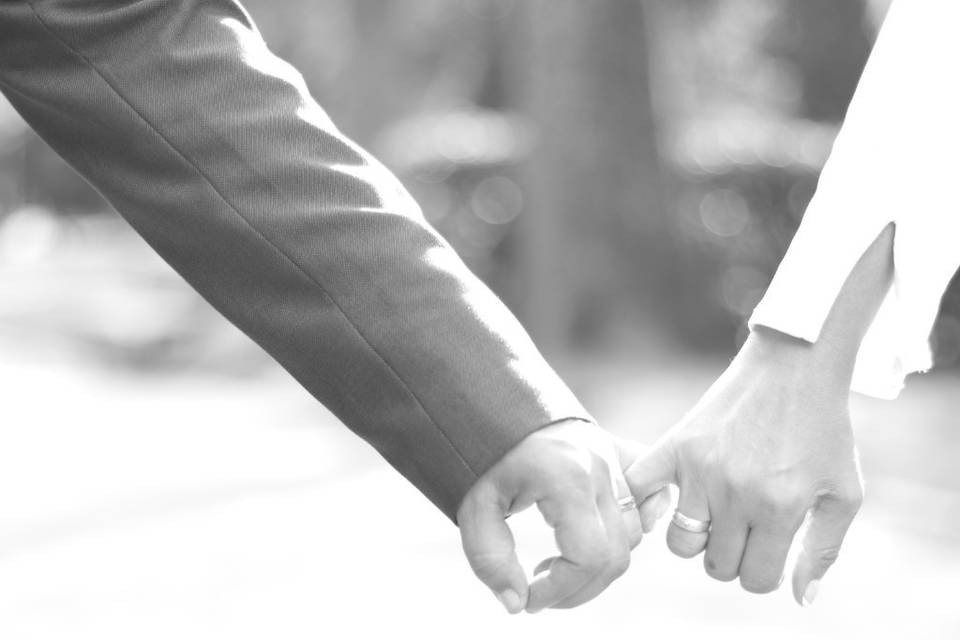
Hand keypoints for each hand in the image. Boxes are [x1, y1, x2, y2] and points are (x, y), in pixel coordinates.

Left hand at [457, 419, 667, 612]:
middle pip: (616, 555)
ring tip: (556, 564)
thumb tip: (516, 604)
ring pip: (632, 535)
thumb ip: (490, 559)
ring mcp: (614, 461)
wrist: (495, 401)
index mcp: (567, 479)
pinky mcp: (619, 456)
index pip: (588, 558)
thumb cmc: (482, 453)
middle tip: (540, 590)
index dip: (561, 592)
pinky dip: (635, 526)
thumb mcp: (474, 507)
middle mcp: (600, 469)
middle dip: (579, 588)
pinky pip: (648, 499)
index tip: (529, 599)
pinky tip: (600, 537)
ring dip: (599, 564)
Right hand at [625, 327, 863, 604]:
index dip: (764, 570)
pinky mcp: (676, 445)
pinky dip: (644, 506)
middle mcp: (736, 493)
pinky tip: (665, 501)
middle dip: (733, 557)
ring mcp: (701, 469)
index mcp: (779, 508)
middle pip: (717, 566)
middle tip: (744, 528)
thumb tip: (799, 600)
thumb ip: (824, 550)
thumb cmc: (824, 430)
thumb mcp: (842, 492)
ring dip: (698, 538)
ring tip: (713, 514)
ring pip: (681, 544)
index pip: (756, 578)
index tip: (768, 548)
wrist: (796, 365)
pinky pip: (640, 491)